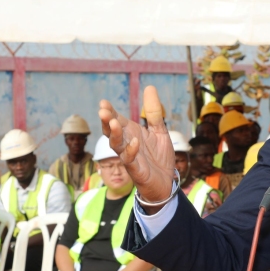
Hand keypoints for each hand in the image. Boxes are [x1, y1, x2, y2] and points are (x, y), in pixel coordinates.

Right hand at [99, 86, 174, 211]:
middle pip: (112, 131)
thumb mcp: (159, 131)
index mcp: (131, 133)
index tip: (103, 102)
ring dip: (114, 134)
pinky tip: (134, 142)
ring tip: (114, 123)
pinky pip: (130, 160)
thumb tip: (149, 87)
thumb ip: (154, 112)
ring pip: (117, 145)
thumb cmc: (159, 158)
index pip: (116, 120)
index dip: (110, 112)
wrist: (166, 183)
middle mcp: (127, 144)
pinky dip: (131, 150)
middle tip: (103, 111)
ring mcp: (130, 157)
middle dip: (107, 121)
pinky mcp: (137, 170)